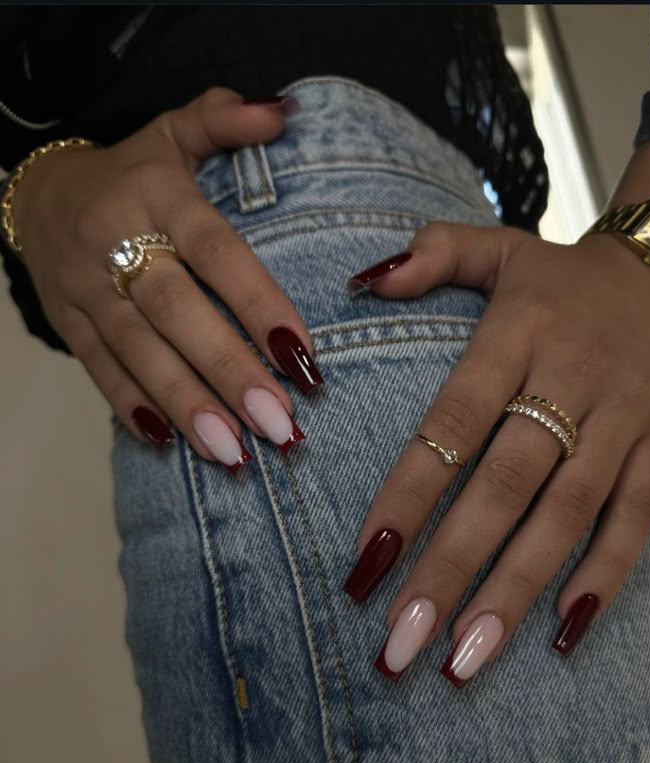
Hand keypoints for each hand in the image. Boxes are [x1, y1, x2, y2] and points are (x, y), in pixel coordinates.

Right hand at [12, 88, 320, 468]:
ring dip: (186, 404)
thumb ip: (223, 122)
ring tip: (233, 453)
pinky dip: (133, 408)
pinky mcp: (66, 323)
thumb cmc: (130, 173)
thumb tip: (283, 111)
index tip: (303, 355)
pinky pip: (98, 369)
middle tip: (280, 424)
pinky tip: (172, 444)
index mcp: (156, 195)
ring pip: (137, 352)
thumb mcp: (171, 134)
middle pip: (176, 312)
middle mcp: (117, 243)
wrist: (36, 191)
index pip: (215, 252)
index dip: (258, 303)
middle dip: (229, 372)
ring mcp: (86, 288)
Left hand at [343, 221, 649, 682]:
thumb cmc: (559, 275)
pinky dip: (606, 574)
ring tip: (464, 659)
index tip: (366, 563)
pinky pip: (638, 515)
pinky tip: (563, 632)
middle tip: (401, 642)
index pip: (454, 421)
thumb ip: (431, 254)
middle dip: (451, 568)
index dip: (410, 493)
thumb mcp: (495, 247)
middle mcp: (571, 378)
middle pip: (506, 485)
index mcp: (518, 332)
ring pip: (569, 514)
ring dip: (516, 590)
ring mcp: (623, 417)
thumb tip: (361, 281)